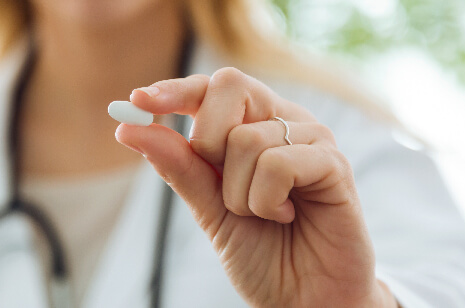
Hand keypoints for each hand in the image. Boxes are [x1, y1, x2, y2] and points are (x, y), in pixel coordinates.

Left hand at [115, 68, 397, 306]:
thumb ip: (178, 166)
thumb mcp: (207, 208)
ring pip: (246, 139)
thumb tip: (130, 129)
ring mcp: (311, 138)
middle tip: (226, 189)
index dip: (175, 90)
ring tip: (264, 215)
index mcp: (252, 126)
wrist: (303, 298)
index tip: (138, 101)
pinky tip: (286, 217)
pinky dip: (266, 202)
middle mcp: (282, 122)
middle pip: (229, 87)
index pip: (211, 88)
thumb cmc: (261, 251)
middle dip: (208, 143)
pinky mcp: (334, 163)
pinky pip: (277, 163)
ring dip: (239, 194)